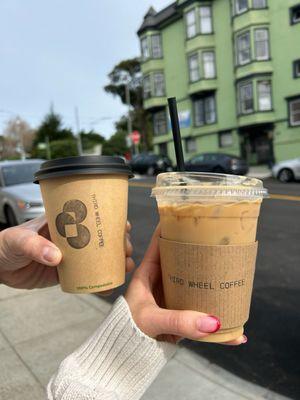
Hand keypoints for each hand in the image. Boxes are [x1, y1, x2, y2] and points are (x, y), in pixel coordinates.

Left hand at [0, 216, 133, 289]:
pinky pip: (87, 277)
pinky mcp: (65, 273)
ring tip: (126, 267)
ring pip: (98, 257)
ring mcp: (70, 256)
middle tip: (127, 250)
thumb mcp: (19, 240)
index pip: (91, 216)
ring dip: (115, 261)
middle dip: (119, 243)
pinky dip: (100, 281)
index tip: (124, 225)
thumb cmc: (6, 244)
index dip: (110, 219)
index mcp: (63, 222)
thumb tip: (57, 257)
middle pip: (101, 238)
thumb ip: (35, 246)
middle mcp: (71, 237)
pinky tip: (110, 286)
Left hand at [125, 226, 246, 344]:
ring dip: (210, 279)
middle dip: (197, 249)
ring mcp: (173, 296)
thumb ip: (178, 321)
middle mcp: (162, 280)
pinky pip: (201, 311)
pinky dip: (217, 320)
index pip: (158, 242)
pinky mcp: (182, 314)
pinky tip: (236, 327)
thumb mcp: (151, 320)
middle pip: (181, 258)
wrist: (128, 356)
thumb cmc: (128, 331)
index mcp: (148, 273)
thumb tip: (212, 321)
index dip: (170, 227)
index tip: (186, 213)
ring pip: (194, 281)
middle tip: (216, 239)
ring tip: (230, 273)